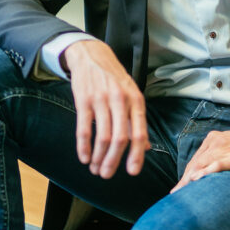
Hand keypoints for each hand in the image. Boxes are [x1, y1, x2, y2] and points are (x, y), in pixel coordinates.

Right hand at [63, 39, 148, 178]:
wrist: (92, 55)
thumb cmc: (114, 79)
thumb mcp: (131, 95)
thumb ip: (137, 121)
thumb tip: (146, 148)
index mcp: (136, 100)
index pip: (139, 133)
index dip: (136, 155)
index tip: (132, 172)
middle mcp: (120, 100)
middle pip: (120, 139)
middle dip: (113, 162)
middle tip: (107, 175)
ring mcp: (101, 100)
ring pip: (102, 137)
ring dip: (98, 158)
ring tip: (95, 168)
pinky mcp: (83, 100)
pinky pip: (84, 129)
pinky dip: (83, 147)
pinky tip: (84, 157)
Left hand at [170, 129, 229, 192]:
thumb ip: (218, 155)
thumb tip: (208, 171)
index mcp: (213, 139)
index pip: (196, 160)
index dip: (186, 175)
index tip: (179, 188)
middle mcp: (215, 142)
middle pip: (195, 163)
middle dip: (184, 180)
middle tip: (175, 194)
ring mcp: (225, 149)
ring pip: (202, 164)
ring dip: (189, 179)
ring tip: (181, 193)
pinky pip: (217, 164)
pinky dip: (206, 171)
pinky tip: (197, 179)